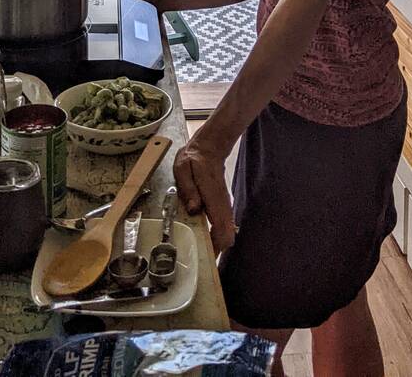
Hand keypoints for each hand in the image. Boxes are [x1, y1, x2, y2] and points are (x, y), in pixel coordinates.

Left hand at [173, 134, 235, 254]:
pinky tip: (204, 242)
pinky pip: (223, 226)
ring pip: (227, 232)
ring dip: (216, 246)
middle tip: (200, 263)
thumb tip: (194, 209)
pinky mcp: (222, 206)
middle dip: (216, 252)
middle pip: (227, 235)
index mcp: (212, 195)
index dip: (216, 245)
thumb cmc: (194, 158)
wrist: (210, 148)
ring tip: (200, 257)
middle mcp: (222, 203)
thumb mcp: (183, 168)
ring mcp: (224, 205)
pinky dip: (216, 237)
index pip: (222, 226)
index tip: (206, 258)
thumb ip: (188, 188)